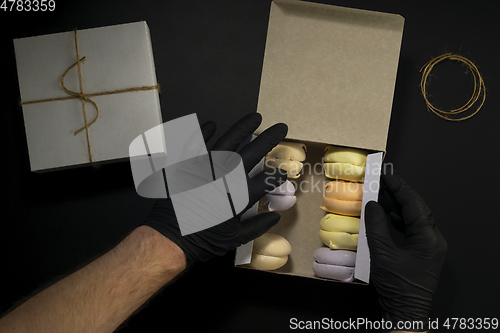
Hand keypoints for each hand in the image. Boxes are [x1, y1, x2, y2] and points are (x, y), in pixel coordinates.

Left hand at [143, 113, 287, 266]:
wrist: (171, 238)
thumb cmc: (203, 240)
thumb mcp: (235, 238)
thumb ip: (258, 225)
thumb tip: (274, 217)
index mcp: (240, 194)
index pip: (267, 179)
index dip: (277, 175)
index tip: (282, 173)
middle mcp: (226, 176)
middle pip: (254, 151)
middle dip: (270, 138)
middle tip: (280, 128)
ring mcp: (206, 167)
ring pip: (228, 140)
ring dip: (244, 127)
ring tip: (255, 118)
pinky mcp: (187, 165)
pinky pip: (196, 143)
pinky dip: (203, 132)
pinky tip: (211, 124)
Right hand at [365, 173, 446, 331]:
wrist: (405, 311)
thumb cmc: (396, 284)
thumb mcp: (382, 253)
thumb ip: (376, 226)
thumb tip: (372, 205)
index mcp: (429, 238)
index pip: (415, 205)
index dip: (400, 188)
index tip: (387, 175)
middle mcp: (432, 239)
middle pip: (417, 209)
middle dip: (399, 194)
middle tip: (382, 181)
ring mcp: (428, 247)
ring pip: (413, 219)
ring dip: (397, 207)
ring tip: (379, 194)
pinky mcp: (420, 253)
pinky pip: (409, 230)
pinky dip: (396, 220)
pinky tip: (383, 215)